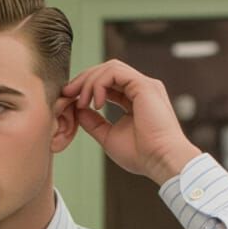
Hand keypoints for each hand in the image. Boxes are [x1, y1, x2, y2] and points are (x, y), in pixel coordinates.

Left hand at [64, 60, 201, 184]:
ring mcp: (144, 85)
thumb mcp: (108, 136)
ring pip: (110, 68)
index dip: (85, 87)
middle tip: (67, 93)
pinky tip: (96, 104)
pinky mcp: (144, 86)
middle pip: (107, 71)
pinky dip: (99, 84)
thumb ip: (93, 122)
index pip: (107, 83)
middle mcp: (140, 89)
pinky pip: (115, 73)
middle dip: (83, 80)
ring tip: (81, 102)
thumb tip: (78, 110)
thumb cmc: (140, 154)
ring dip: (89, 82)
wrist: (160, 160)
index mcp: (134, 99)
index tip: (68, 99)